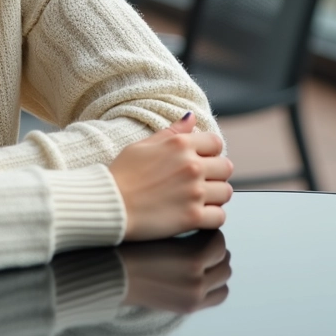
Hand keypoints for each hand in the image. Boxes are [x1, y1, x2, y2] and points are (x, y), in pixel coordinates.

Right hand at [108, 112, 234, 240]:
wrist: (108, 204)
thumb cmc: (121, 174)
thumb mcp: (143, 145)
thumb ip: (172, 132)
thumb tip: (191, 117)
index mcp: (181, 145)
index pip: (216, 143)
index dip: (210, 152)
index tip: (202, 160)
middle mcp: (192, 166)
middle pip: (226, 168)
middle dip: (216, 174)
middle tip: (201, 181)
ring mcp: (194, 192)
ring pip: (226, 193)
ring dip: (216, 196)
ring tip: (200, 199)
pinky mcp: (192, 217)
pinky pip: (220, 217)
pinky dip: (212, 217)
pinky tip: (199, 215)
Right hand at [120, 229, 231, 312]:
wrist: (118, 276)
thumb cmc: (135, 249)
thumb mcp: (165, 233)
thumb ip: (190, 232)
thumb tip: (207, 227)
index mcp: (193, 258)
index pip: (219, 241)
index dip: (211, 233)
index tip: (202, 230)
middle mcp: (197, 280)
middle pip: (225, 259)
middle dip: (216, 249)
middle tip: (204, 244)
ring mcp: (195, 296)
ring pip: (225, 276)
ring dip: (218, 266)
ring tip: (204, 260)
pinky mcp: (191, 306)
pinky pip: (220, 295)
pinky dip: (216, 284)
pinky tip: (204, 276)